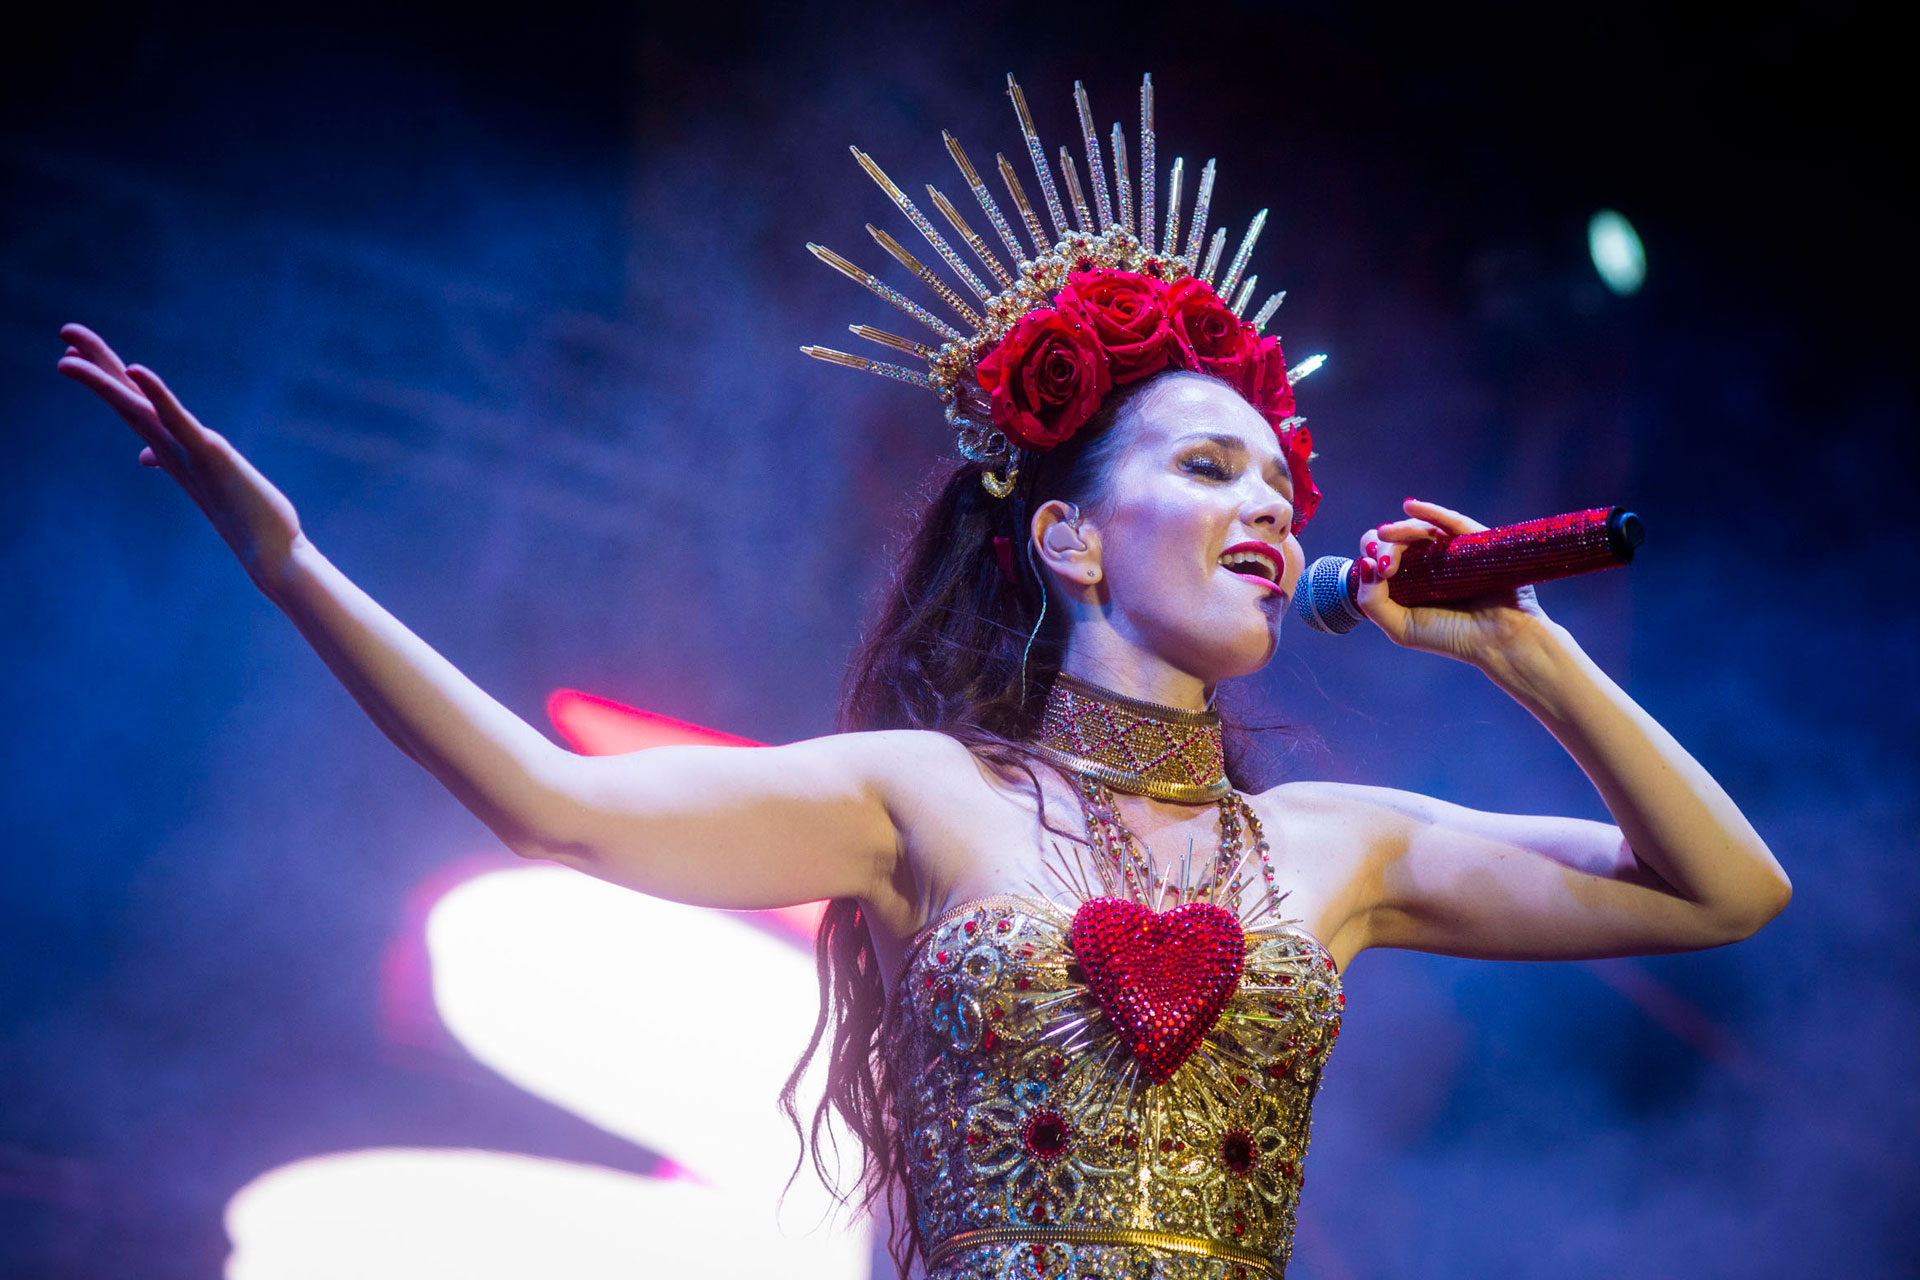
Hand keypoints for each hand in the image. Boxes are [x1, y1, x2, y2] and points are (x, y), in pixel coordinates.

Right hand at [57, 324, 304, 588]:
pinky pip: (178, 421)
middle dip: (96, 365)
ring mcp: (188, 455)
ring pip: (136, 409)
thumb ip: (180, 461)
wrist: (271, 556)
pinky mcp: (211, 456)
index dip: (106, 379)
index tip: (73, 354)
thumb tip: (147, 456)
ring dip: (104, 378)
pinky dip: (157, 395)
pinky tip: (135, 370)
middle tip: (64, 331)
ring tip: (69, 348)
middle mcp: (171, 452)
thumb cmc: (248, 519)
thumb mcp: (211, 480)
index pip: (132, 408)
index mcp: (173, 453)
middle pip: (126, 400)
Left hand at [1354, 498, 1552, 668]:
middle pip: (1396, 540)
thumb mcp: (1400, 627)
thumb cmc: (1451, 637)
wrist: (1499, 641)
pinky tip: (1410, 506)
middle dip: (1384, 546)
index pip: (1380, 558)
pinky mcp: (1475, 542)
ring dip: (1400, 530)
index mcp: (1408, 581)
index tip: (1375, 569)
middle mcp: (1428, 563)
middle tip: (1386, 566)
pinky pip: (1451, 522)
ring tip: (1386, 535)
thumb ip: (1373, 601)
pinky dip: (1430, 511)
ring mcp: (1451, 551)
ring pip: (1419, 529)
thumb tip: (1364, 562)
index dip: (1371, 557)